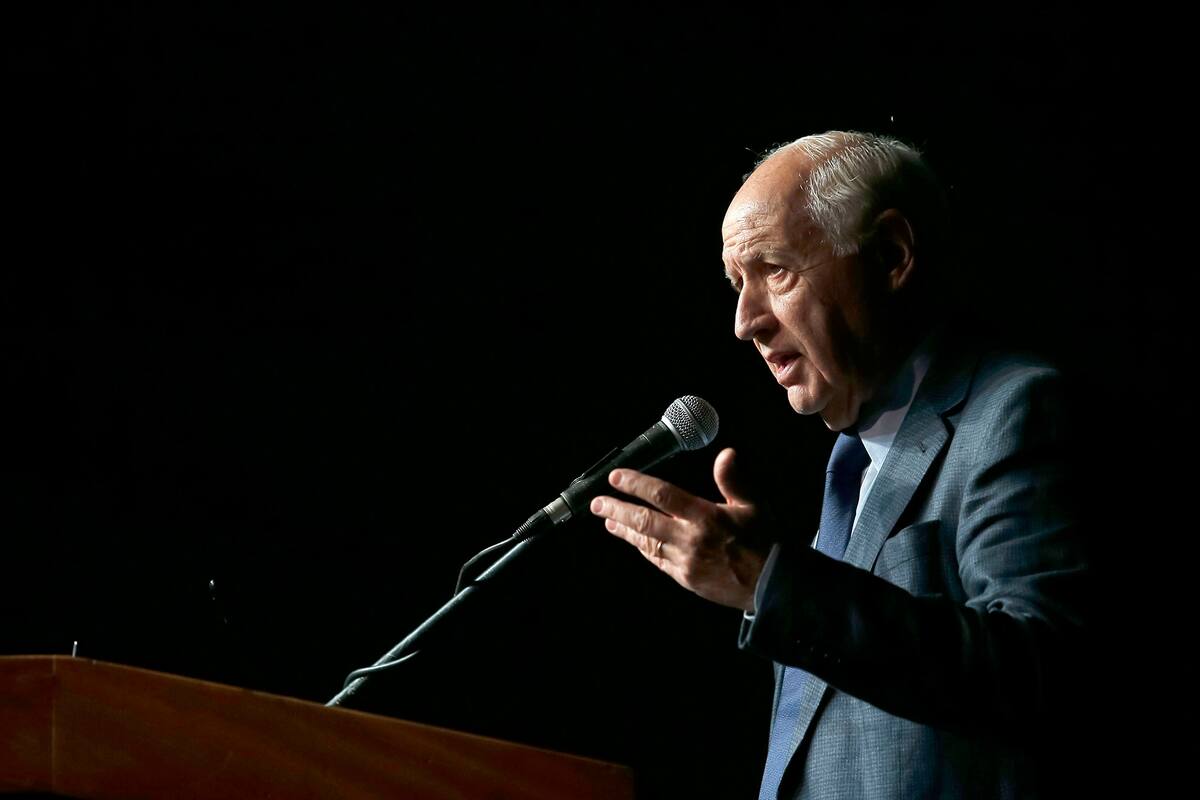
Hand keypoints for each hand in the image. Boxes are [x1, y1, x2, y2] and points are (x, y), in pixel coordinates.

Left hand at [588, 447, 771, 611]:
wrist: (773, 584)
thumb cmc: (766, 541)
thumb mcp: (754, 505)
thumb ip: (734, 479)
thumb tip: (726, 453)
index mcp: (705, 517)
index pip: (662, 495)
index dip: (636, 485)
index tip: (617, 477)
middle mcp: (690, 539)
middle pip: (644, 521)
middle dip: (617, 509)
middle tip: (597, 502)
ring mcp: (685, 562)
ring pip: (646, 543)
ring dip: (625, 530)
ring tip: (608, 520)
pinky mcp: (686, 578)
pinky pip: (657, 561)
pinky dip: (642, 549)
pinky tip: (633, 540)